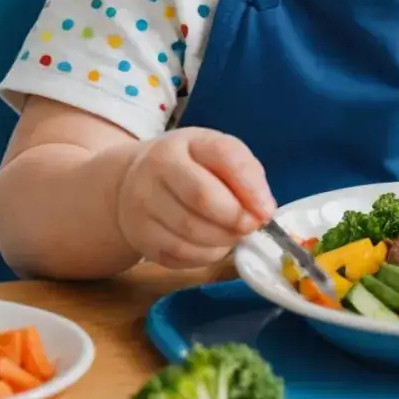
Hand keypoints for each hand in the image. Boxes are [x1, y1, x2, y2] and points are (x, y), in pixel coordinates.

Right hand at [116, 128, 275, 269]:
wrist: (131, 183)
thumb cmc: (187, 166)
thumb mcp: (214, 154)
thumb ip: (244, 174)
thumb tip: (264, 211)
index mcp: (182, 143)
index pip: (222, 155)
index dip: (250, 186)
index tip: (267, 210)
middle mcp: (156, 170)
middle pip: (202, 198)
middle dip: (235, 218)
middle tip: (251, 226)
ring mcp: (143, 205)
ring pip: (191, 232)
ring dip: (224, 239)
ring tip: (234, 234)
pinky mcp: (141, 238)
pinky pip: (180, 255)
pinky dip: (206, 255)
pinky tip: (214, 245)